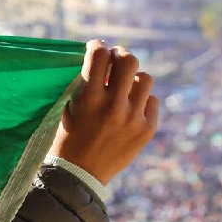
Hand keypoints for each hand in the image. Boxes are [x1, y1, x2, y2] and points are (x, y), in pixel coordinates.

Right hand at [49, 39, 158, 185]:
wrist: (80, 175)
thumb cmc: (68, 138)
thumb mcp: (70, 108)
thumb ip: (85, 85)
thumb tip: (100, 60)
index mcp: (89, 98)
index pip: (99, 55)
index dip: (97, 46)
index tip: (96, 48)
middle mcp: (114, 105)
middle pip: (129, 60)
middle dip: (121, 55)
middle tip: (115, 60)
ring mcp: (134, 118)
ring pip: (145, 78)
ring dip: (133, 80)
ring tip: (124, 89)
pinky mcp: (147, 129)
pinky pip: (153, 101)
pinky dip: (142, 102)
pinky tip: (130, 110)